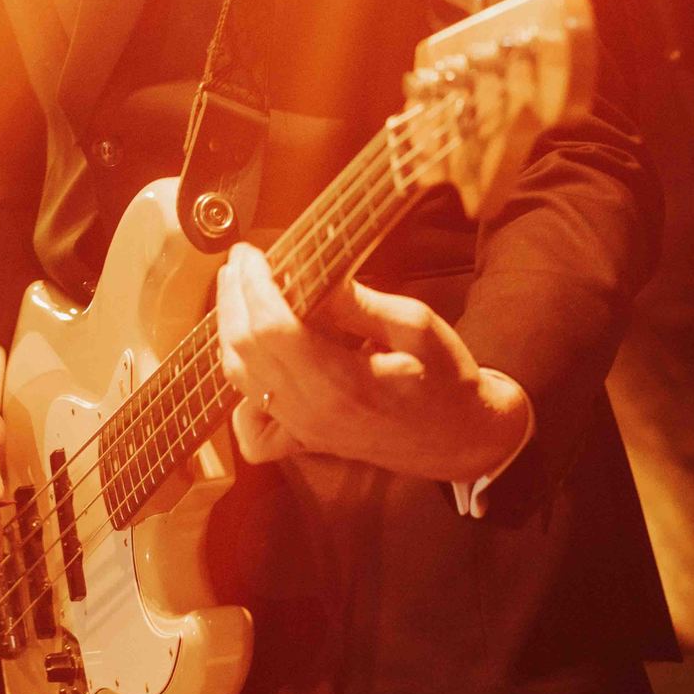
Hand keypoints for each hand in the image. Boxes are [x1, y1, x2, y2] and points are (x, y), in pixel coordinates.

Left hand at [215, 243, 528, 479]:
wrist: (463, 438)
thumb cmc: (444, 376)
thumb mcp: (414, 325)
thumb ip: (359, 303)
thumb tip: (315, 274)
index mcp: (342, 383)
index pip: (273, 329)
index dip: (254, 286)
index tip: (249, 253)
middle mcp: (314, 412)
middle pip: (246, 351)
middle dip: (234, 298)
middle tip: (239, 261)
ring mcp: (305, 431)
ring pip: (241, 380)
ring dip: (230, 330)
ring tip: (237, 291)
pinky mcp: (306, 440)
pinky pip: (252, 430)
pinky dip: (239, 394)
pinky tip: (248, 361)